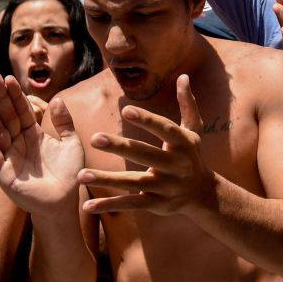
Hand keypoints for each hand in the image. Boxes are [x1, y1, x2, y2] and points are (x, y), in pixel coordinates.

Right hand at [0, 74, 82, 212]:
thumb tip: (56, 99)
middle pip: (6, 116)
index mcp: (33, 135)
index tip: (8, 77)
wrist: (64, 203)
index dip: (16, 95)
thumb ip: (64, 122)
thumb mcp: (72, 143)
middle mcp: (18, 143)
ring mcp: (9, 157)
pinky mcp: (3, 172)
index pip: (22, 110)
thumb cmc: (69, 174)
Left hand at [79, 75, 215, 216]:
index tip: (125, 110)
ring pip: (134, 182)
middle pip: (146, 154)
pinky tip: (88, 205)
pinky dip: (110, 205)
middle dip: (120, 147)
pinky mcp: (156, 204)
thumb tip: (183, 76)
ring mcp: (166, 186)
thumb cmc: (192, 155)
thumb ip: (187, 103)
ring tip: (81, 174)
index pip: (165, 129)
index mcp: (184, 143)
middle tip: (94, 138)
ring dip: (107, 180)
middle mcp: (176, 165)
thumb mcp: (194, 130)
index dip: (147, 120)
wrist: (201, 194)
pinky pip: (131, 204)